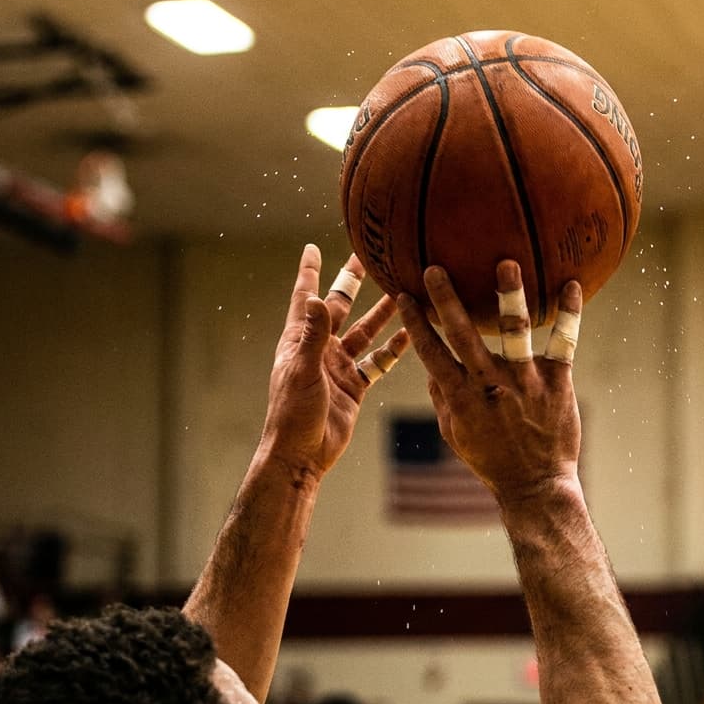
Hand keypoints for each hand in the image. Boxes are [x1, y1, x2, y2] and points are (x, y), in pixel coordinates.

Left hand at [259, 245, 408, 480]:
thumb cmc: (293, 414)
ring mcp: (338, 367)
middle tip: (370, 257)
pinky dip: (393, 349)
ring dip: (382, 314)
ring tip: (401, 291)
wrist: (302, 454)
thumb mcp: (303, 371)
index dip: (309, 272)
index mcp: (300, 340)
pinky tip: (410, 335)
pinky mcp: (354, 386)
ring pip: (365, 332)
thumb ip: (313, 337)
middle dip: (353, 282)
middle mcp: (320, 348)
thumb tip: (319, 298)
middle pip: (341, 307)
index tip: (312, 248)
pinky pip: (377, 362)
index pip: (305, 298)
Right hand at [398, 261, 582, 504]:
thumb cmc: (491, 458)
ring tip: (508, 264)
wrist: (535, 485)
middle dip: (447, 300)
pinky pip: (564, 343)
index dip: (415, 323)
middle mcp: (489, 385)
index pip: (430, 353)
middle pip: (463, 334)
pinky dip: (569, 314)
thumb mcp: (454, 433)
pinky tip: (573, 285)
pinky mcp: (556, 383)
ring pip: (516, 332)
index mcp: (460, 397)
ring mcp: (525, 383)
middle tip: (436, 268)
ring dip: (510, 297)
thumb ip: (441, 396)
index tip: (403, 293)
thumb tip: (431, 363)